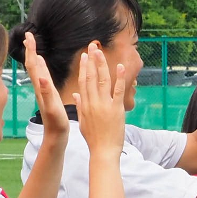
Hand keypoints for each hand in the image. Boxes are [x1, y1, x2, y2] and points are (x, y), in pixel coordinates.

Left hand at [26, 32, 67, 138]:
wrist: (55, 135)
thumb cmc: (56, 123)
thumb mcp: (52, 107)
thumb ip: (46, 92)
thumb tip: (41, 77)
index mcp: (40, 87)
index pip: (32, 65)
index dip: (30, 50)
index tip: (28, 35)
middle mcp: (39, 86)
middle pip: (32, 64)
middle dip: (30, 49)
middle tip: (28, 35)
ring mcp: (43, 89)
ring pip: (36, 69)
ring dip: (34, 55)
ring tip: (32, 44)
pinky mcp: (47, 93)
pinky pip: (43, 75)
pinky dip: (41, 66)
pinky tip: (42, 62)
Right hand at [73, 42, 126, 157]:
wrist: (103, 151)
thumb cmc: (93, 138)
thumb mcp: (83, 121)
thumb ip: (81, 106)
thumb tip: (76, 95)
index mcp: (85, 104)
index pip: (83, 82)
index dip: (84, 68)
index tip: (84, 56)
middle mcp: (93, 102)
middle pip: (91, 77)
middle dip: (91, 61)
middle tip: (92, 46)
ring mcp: (104, 105)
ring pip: (102, 80)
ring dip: (102, 64)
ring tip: (100, 52)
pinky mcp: (116, 109)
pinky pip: (118, 91)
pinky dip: (119, 78)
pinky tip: (120, 67)